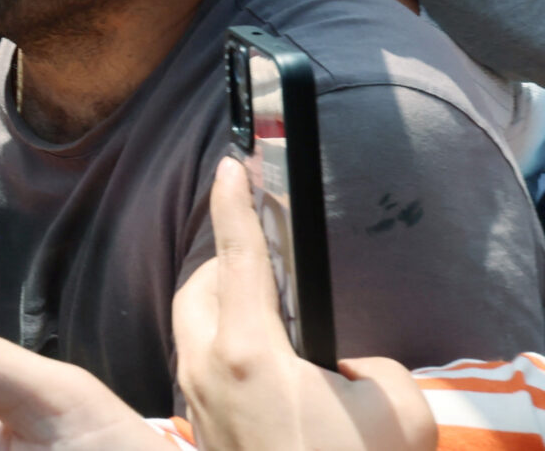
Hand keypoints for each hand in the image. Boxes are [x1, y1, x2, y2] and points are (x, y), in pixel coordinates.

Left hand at [173, 158, 434, 450]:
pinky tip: (264, 371)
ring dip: (221, 309)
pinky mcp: (200, 430)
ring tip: (267, 314)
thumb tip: (351, 367)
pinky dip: (224, 351)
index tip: (230, 164)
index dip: (235, 204)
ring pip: (192, 329)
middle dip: (225, 265)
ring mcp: (195, 402)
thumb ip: (377, 369)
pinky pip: (200, 369)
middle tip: (263, 258)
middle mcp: (206, 368)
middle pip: (199, 289)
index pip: (236, 254)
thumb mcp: (396, 413)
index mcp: (248, 350)